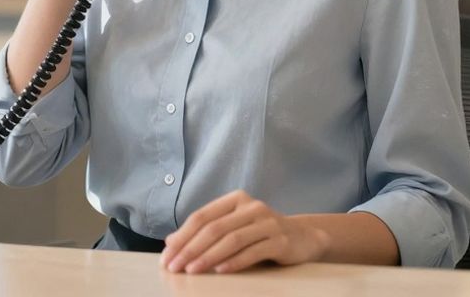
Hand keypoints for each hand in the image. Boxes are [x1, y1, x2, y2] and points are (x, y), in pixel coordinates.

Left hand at [160, 191, 328, 273]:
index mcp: (235, 199)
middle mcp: (251, 207)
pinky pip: (253, 251)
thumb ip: (206, 230)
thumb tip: (171, 241)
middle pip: (214, 228)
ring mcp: (267, 222)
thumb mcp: (234, 226)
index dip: (182, 236)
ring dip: (208, 256)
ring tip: (192, 270)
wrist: (302, 238)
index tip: (167, 254)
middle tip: (174, 266)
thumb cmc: (260, 233)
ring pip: (232, 239)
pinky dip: (234, 261)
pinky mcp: (280, 240)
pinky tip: (220, 270)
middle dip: (190, 249)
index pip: (202, 216)